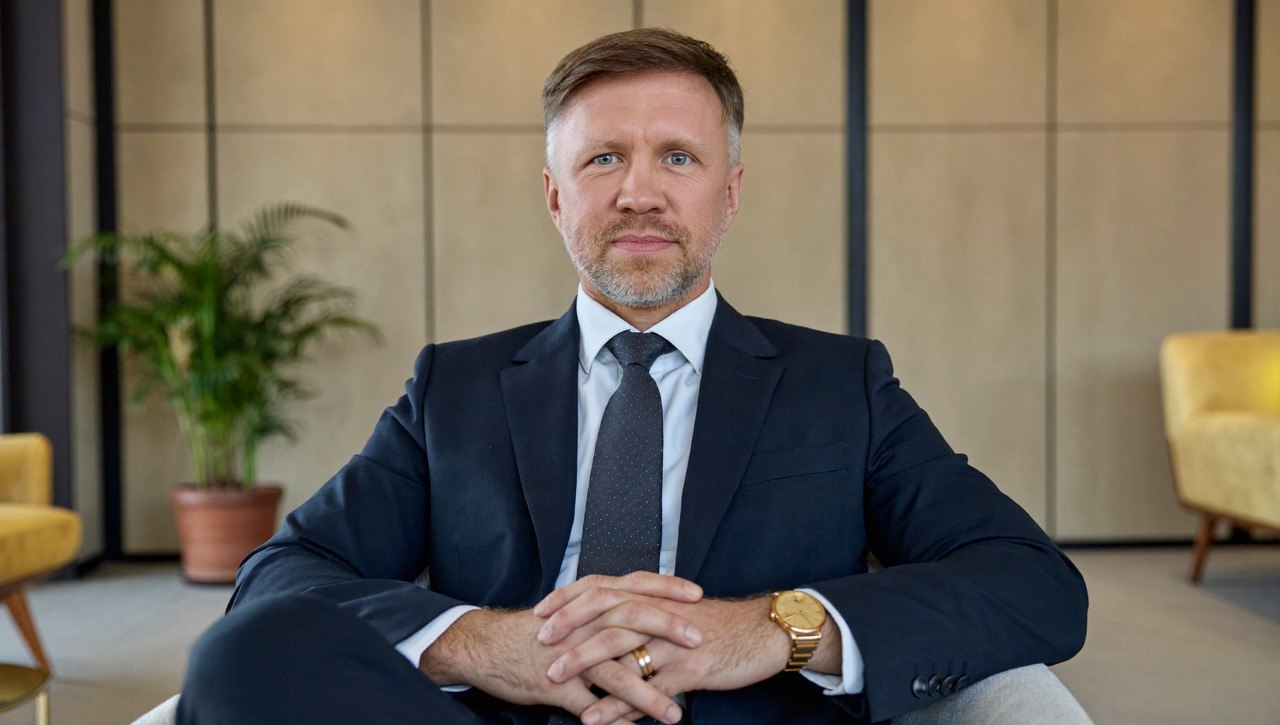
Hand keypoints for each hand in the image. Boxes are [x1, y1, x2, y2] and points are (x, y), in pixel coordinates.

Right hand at [422, 594, 699, 722]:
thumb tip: (645, 607)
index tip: (698, 594)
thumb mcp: (573, 610)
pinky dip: (609, 721)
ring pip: (613, 672)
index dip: (666, 589)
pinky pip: (587, 705)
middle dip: (667, 629)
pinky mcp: (555, 685)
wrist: (488, 646)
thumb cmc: (538, 631)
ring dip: (647, 693)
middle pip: (629, 619)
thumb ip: (606, 608)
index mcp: (589, 602)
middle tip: (699, 641)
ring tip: (674, 713)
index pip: (634, 585)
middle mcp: (581, 623)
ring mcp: (569, 655)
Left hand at [539, 582, 841, 724]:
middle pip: (604, 614)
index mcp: (655, 596)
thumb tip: (615, 629)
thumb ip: (647, 617)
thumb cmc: (722, 627)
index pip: (603, 589)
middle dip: (568, 628)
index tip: (541, 611)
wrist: (767, 633)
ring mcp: (673, 640)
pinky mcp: (689, 668)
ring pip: (620, 648)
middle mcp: (659, 612)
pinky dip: (618, 705)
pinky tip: (596, 718)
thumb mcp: (679, 614)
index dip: (569, 598)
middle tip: (538, 643)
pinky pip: (646, 687)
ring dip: (583, 664)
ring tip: (554, 679)